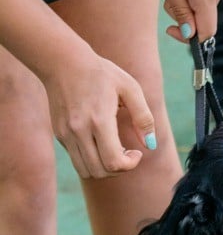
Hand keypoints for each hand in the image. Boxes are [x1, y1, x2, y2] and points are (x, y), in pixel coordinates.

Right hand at [43, 49, 155, 178]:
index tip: (136, 152)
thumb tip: (150, 144)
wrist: (62, 62)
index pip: (113, 162)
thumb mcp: (130, 88)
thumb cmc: (101, 73)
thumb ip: (143, 117)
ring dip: (104, 168)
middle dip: (119, 169)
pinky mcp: (59, 134)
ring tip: (114, 151)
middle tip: (128, 153)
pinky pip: (76, 160)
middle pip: (100, 172)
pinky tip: (100, 143)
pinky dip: (91, 160)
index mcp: (99, 120)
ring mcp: (66, 134)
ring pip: (85, 171)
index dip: (129, 165)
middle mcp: (79, 131)